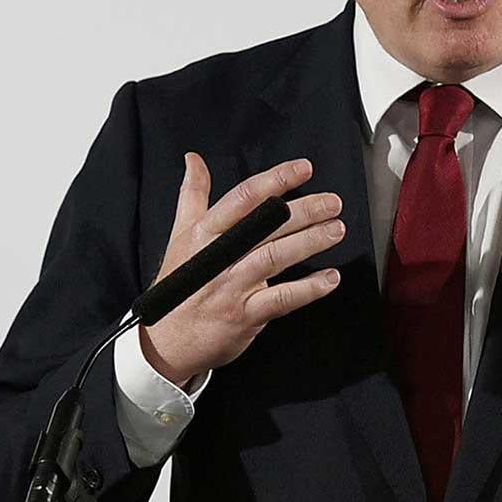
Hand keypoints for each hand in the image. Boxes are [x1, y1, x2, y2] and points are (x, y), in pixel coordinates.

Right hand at [138, 155, 345, 386]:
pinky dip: (308, 289)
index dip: (276, 180)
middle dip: (303, 211)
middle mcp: (218, 257)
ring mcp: (232, 287)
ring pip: (275, 257)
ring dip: (310, 242)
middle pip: (265, 226)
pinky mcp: (244, 315)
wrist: (166, 342)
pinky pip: (281, 299)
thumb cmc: (177, 286)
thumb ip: (192, 194)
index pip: (243, 198)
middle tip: (332, 202)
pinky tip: (330, 278)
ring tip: (336, 230)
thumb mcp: (179, 235)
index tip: (303, 169)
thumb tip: (193, 160)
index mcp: (204, 233)